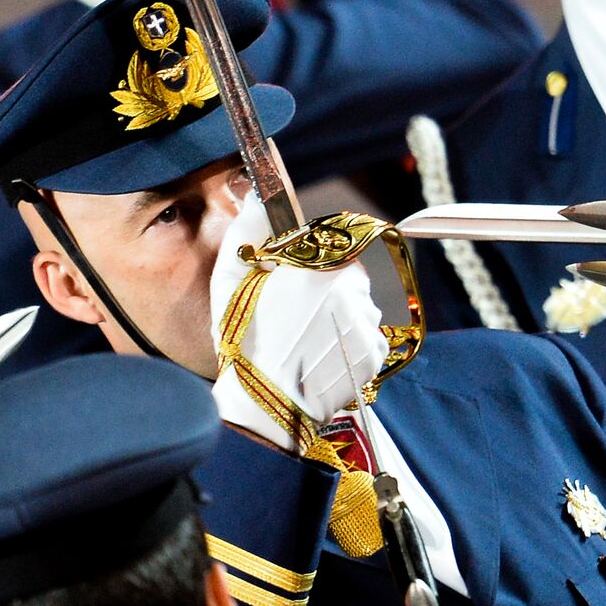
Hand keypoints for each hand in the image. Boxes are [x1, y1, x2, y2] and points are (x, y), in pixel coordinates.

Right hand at [210, 196, 388, 450]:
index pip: (332, 242)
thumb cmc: (242, 344)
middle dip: (326, 287)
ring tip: (307, 340)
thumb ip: (247, 233)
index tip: (293, 279)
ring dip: (340, 314)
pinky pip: (367, 335)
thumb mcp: (231, 283)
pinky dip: (350, 342)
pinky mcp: (374, 355)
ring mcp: (366, 326)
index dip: (312, 259)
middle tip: (295, 315)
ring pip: (359, 305)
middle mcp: (352, 293)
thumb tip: (259, 198)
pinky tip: (322, 355)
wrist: (264, 407)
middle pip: (348, 274)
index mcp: (318, 269)